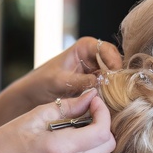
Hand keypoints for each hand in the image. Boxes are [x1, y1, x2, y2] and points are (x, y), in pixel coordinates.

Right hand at [0, 89, 115, 152]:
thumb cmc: (7, 142)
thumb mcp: (34, 117)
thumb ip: (67, 107)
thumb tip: (91, 96)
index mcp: (59, 150)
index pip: (101, 133)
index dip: (103, 114)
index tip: (94, 102)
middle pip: (107, 147)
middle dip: (103, 126)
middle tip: (88, 113)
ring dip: (97, 142)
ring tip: (79, 130)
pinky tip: (72, 146)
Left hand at [9, 36, 123, 110]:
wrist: (35, 95)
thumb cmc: (43, 82)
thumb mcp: (59, 81)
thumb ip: (79, 81)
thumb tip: (100, 83)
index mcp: (86, 47)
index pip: (107, 50)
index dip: (114, 62)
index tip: (114, 76)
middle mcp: (95, 57)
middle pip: (116, 64)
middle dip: (117, 77)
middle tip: (118, 92)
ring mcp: (98, 72)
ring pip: (115, 78)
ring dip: (115, 89)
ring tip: (114, 101)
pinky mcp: (98, 87)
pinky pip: (110, 90)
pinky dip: (111, 98)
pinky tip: (110, 106)